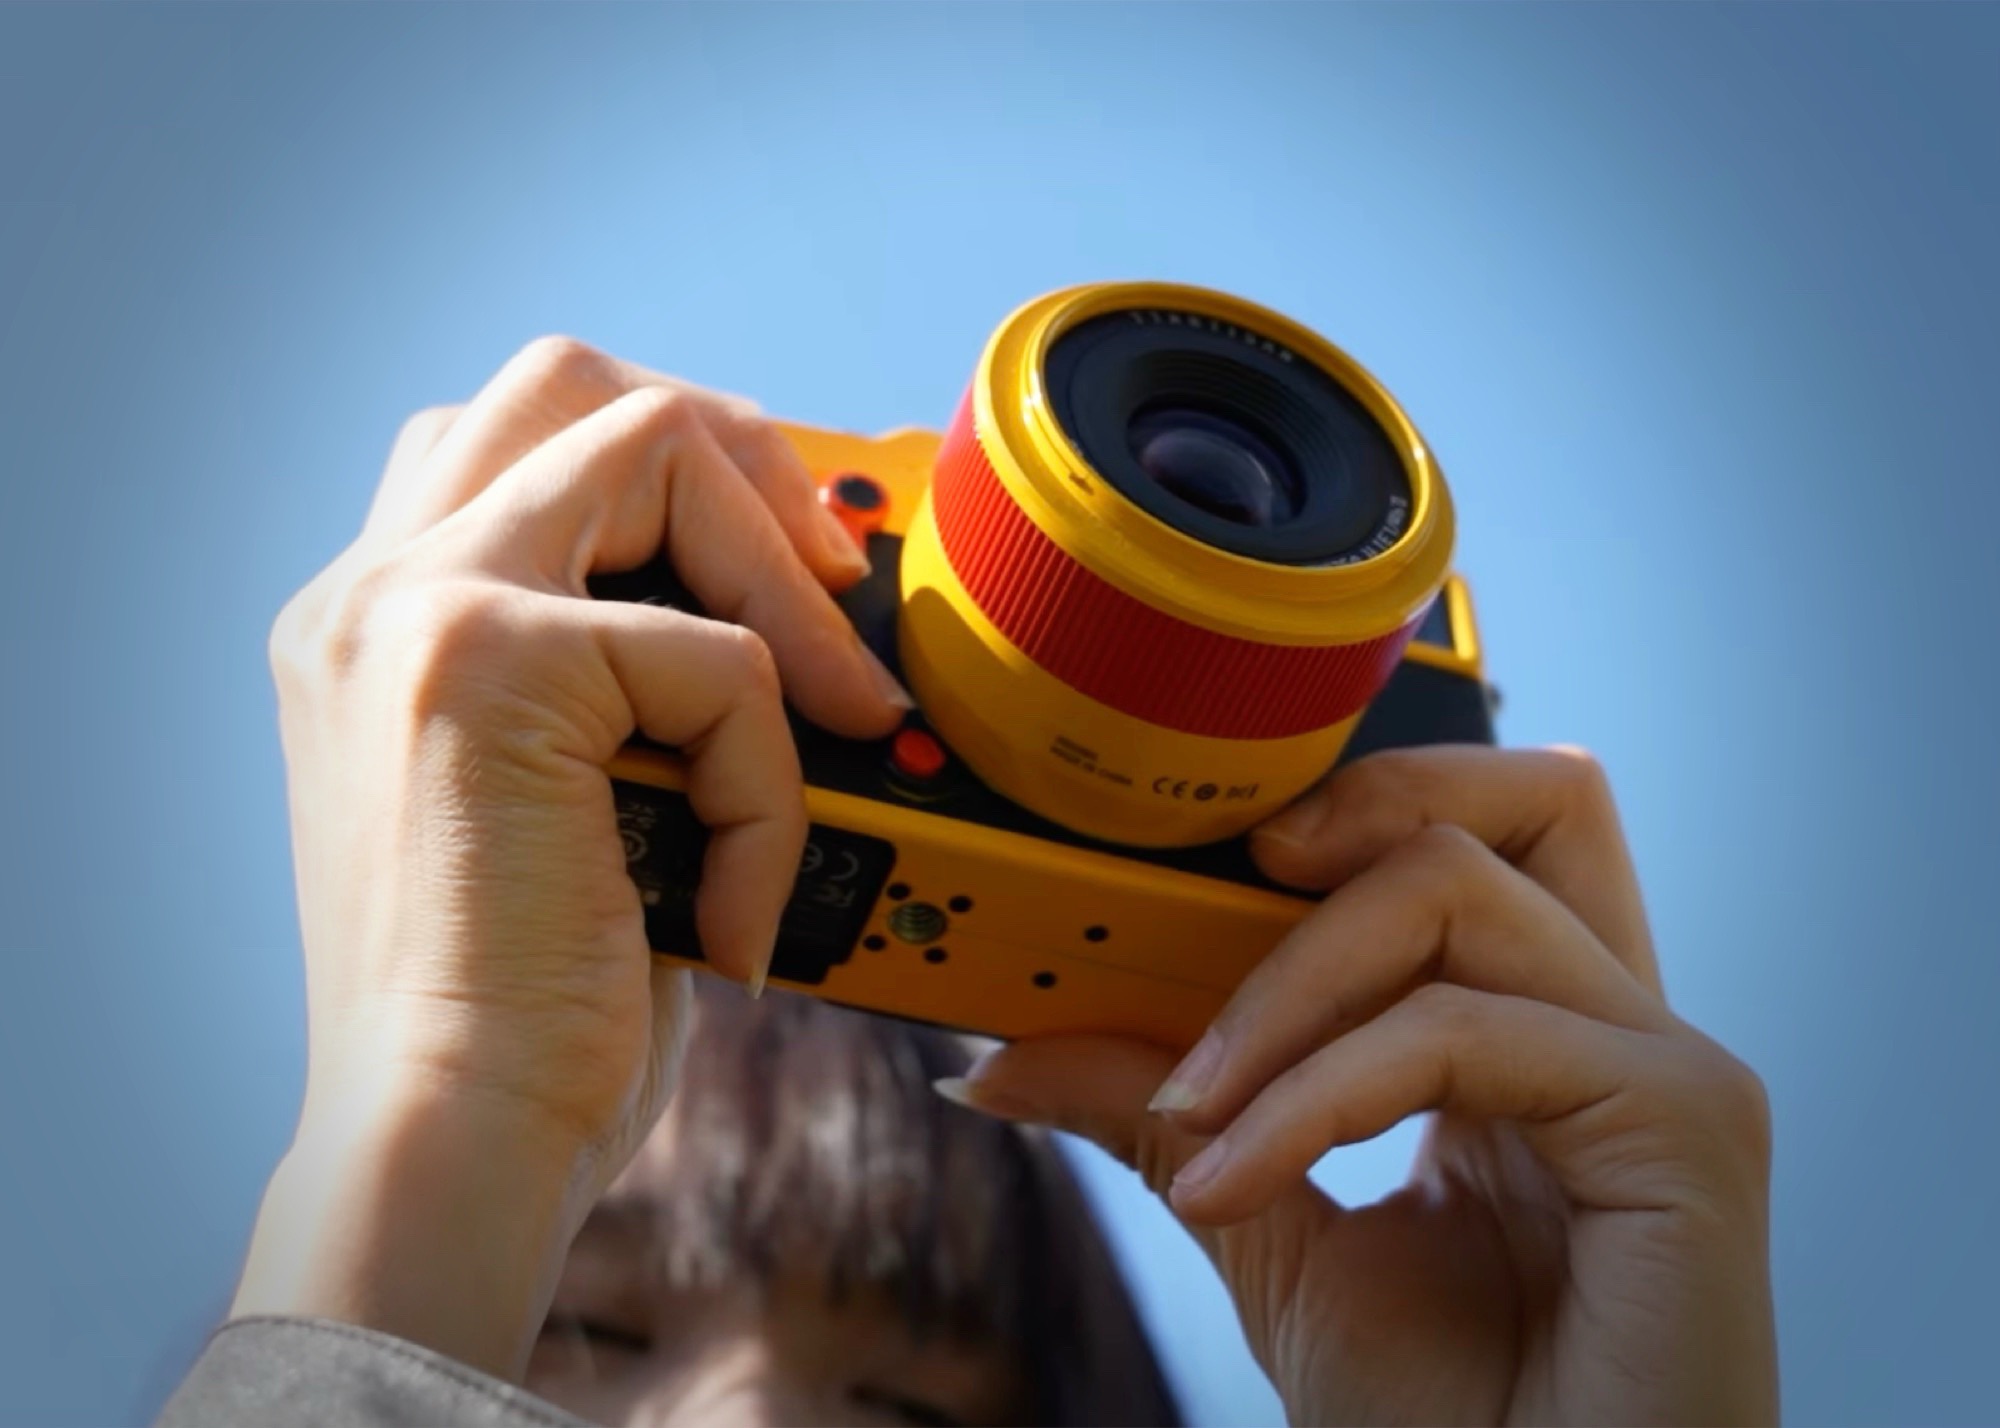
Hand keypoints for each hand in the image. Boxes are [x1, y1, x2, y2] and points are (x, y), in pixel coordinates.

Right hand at [234, 338, 909, 1375]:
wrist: (452, 1137)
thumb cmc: (534, 1003)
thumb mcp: (579, 804)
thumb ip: (625, 686)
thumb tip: (796, 618)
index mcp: (380, 619)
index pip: (529, 442)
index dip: (680, 465)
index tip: (795, 563)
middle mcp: (373, 587)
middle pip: (573, 380)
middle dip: (735, 452)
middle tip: (835, 571)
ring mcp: (414, 607)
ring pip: (648, 444)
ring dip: (780, 580)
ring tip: (845, 722)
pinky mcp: (485, 662)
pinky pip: (720, 657)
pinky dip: (769, 778)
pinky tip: (736, 900)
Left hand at [945, 746, 1777, 1425]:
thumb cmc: (1446, 1413)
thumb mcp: (1264, 1229)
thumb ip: (1164, 1117)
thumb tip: (1007, 1052)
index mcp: (1534, 1030)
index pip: (1467, 839)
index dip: (1337, 809)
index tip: (1172, 861)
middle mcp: (1610, 1025)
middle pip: (1526, 797)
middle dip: (1360, 801)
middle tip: (1213, 876)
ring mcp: (1660, 1062)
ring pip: (1455, 890)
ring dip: (1280, 991)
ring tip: (1185, 1111)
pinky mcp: (1686, 1121)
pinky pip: (1457, 1033)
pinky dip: (1314, 1092)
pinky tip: (1230, 1179)